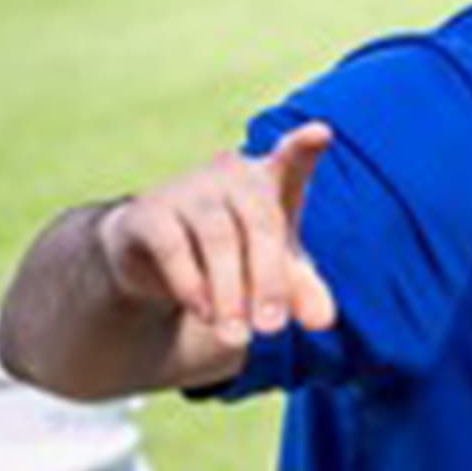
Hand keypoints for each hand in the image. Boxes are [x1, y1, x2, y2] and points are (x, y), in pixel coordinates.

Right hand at [96, 121, 335, 345]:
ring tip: (236, 337)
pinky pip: (172, 247)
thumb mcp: (275, 271)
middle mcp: (230, 176)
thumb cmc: (236, 253)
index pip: (291, 160)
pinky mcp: (147, 213)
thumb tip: (323, 322)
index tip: (321, 133)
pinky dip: (191, 284)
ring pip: (218, 240)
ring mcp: (187, 190)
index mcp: (269, 182)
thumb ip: (303, 291)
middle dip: (269, 282)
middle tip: (271, 330)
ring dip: (230, 294)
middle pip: (261, 225)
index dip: (303, 147)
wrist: (157, 257)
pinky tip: (203, 313)